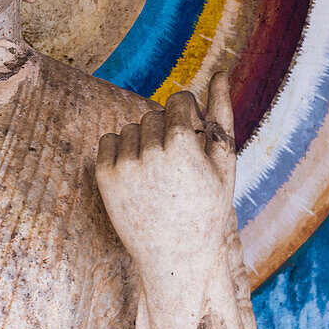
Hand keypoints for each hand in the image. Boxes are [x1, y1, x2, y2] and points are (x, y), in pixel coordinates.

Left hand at [96, 73, 236, 299]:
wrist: (176, 257)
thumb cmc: (207, 209)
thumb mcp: (223, 164)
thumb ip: (221, 113)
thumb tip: (222, 71)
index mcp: (181, 145)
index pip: (178, 100)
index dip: (188, 117)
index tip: (191, 136)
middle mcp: (149, 152)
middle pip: (154, 114)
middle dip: (166, 131)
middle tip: (177, 165)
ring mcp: (124, 165)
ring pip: (132, 128)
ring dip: (144, 142)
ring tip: (159, 175)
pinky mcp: (104, 177)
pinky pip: (109, 141)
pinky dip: (122, 151)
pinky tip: (137, 174)